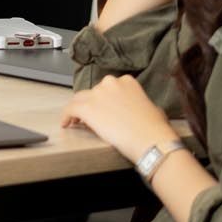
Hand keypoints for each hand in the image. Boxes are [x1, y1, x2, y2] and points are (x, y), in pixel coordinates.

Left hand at [60, 75, 180, 162]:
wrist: (150, 140)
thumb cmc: (154, 129)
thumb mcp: (151, 108)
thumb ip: (139, 103)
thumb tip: (137, 110)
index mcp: (126, 81)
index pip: (108, 88)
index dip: (104, 100)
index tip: (103, 110)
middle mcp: (110, 83)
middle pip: (93, 93)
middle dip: (92, 105)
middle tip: (92, 119)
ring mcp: (97, 94)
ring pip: (80, 100)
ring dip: (78, 110)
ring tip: (77, 122)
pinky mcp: (87, 107)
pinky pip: (70, 109)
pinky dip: (66, 116)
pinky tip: (66, 124)